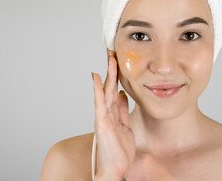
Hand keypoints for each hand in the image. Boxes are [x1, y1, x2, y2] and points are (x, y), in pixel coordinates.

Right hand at [92, 50, 134, 179]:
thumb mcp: (125, 126)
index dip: (117, 74)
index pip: (114, 89)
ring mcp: (103, 116)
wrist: (114, 169)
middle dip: (112, 69)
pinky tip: (97, 76)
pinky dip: (97, 89)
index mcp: (113, 112)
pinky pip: (100, 102)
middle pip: (109, 85)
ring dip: (107, 73)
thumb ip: (122, 110)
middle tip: (113, 52)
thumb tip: (123, 94)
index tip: (119, 60)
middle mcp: (106, 112)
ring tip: (109, 57)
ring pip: (105, 90)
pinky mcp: (101, 122)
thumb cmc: (118, 151)